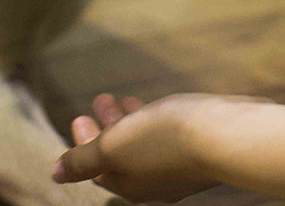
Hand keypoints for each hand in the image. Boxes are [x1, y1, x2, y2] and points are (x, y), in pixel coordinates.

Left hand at [55, 93, 250, 201]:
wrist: (228, 136)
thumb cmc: (166, 140)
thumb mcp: (115, 146)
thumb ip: (83, 159)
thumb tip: (55, 173)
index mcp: (129, 186)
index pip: (96, 169)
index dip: (82, 145)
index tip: (78, 117)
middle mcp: (154, 184)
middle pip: (120, 156)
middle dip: (105, 129)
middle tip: (99, 101)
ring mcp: (178, 169)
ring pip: (143, 145)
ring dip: (127, 121)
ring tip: (120, 98)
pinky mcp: (198, 152)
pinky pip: (166, 139)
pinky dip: (152, 121)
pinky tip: (156, 105)